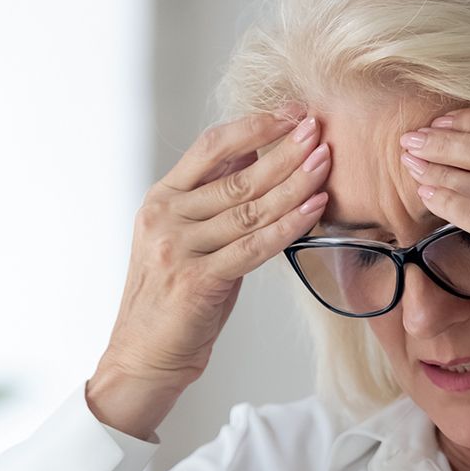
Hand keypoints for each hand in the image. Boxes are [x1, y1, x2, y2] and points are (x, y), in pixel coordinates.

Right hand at [95, 108, 331, 393]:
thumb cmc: (174, 299)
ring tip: (325, 163)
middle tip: (319, 131)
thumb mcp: (188, 238)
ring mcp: (178, 248)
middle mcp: (165, 217)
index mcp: (161, 199)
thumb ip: (215, 201)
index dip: (254, 126)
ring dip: (294, 183)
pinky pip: (254, 246)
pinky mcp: (197, 280)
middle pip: (237, 176)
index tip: (291, 114)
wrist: (144, 356)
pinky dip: (289, 225)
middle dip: (284, 152)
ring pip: (250, 209)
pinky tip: (315, 207)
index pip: (210, 147)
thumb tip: (255, 154)